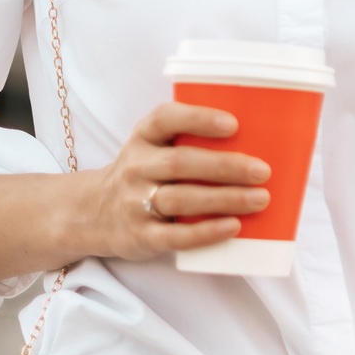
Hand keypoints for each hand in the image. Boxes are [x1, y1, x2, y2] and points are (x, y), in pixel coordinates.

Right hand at [74, 102, 270, 261]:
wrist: (92, 213)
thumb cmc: (145, 172)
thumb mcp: (154, 147)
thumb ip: (191, 140)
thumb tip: (260, 141)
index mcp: (144, 136)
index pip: (166, 119)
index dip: (199, 119)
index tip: (233, 124)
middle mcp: (137, 166)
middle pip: (181, 162)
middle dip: (225, 166)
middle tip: (263, 171)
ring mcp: (135, 202)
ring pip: (181, 198)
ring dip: (224, 199)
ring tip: (260, 199)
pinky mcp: (140, 236)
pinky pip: (175, 235)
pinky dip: (206, 231)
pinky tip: (233, 227)